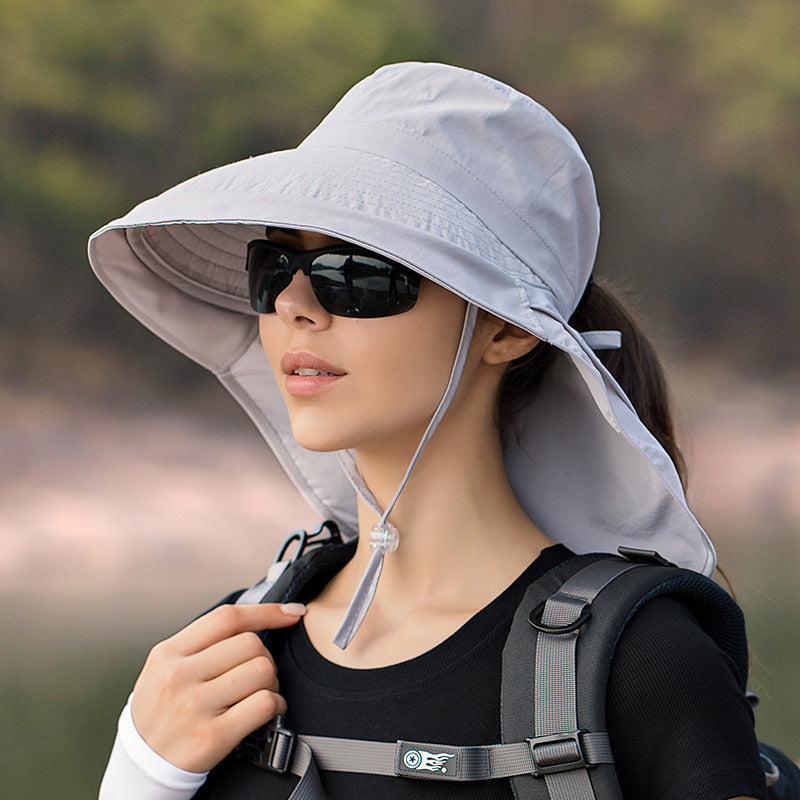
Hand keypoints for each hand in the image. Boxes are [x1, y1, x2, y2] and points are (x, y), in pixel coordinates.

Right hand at [130, 602, 304, 772]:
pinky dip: (276, 704)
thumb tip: (257, 619)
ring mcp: (195, 706)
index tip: (291, 612)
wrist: (142, 766)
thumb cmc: (161, 710)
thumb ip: (201, 643)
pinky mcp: (212, 736)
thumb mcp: (165, 667)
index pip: (227, 618)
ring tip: (261, 691)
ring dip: (272, 681)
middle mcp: (179, 676)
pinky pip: (264, 704)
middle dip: (265, 656)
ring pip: (262, 671)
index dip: (266, 611)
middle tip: (258, 672)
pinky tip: (269, 709)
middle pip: (250, 643)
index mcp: (168, 653)